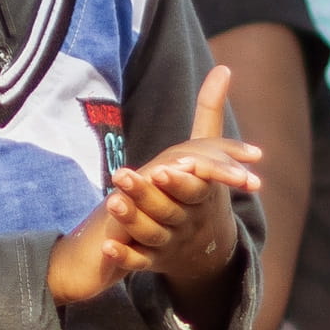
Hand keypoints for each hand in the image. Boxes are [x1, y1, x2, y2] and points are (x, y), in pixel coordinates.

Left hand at [50, 61, 261, 305]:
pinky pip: (138, 262)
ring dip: (131, 220)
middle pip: (169, 208)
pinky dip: (123, 257)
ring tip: (111, 202)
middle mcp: (189, 218)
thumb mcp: (209, 152)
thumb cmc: (203, 187)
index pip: (195, 187)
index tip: (166, 167)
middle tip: (124, 177)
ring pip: (151, 233)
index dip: (181, 179)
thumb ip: (210, 112)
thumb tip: (224, 67)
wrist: (207, 245)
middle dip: (148, 194)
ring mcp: (171, 241)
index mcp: (204, 194)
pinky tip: (106, 247)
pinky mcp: (153, 260)